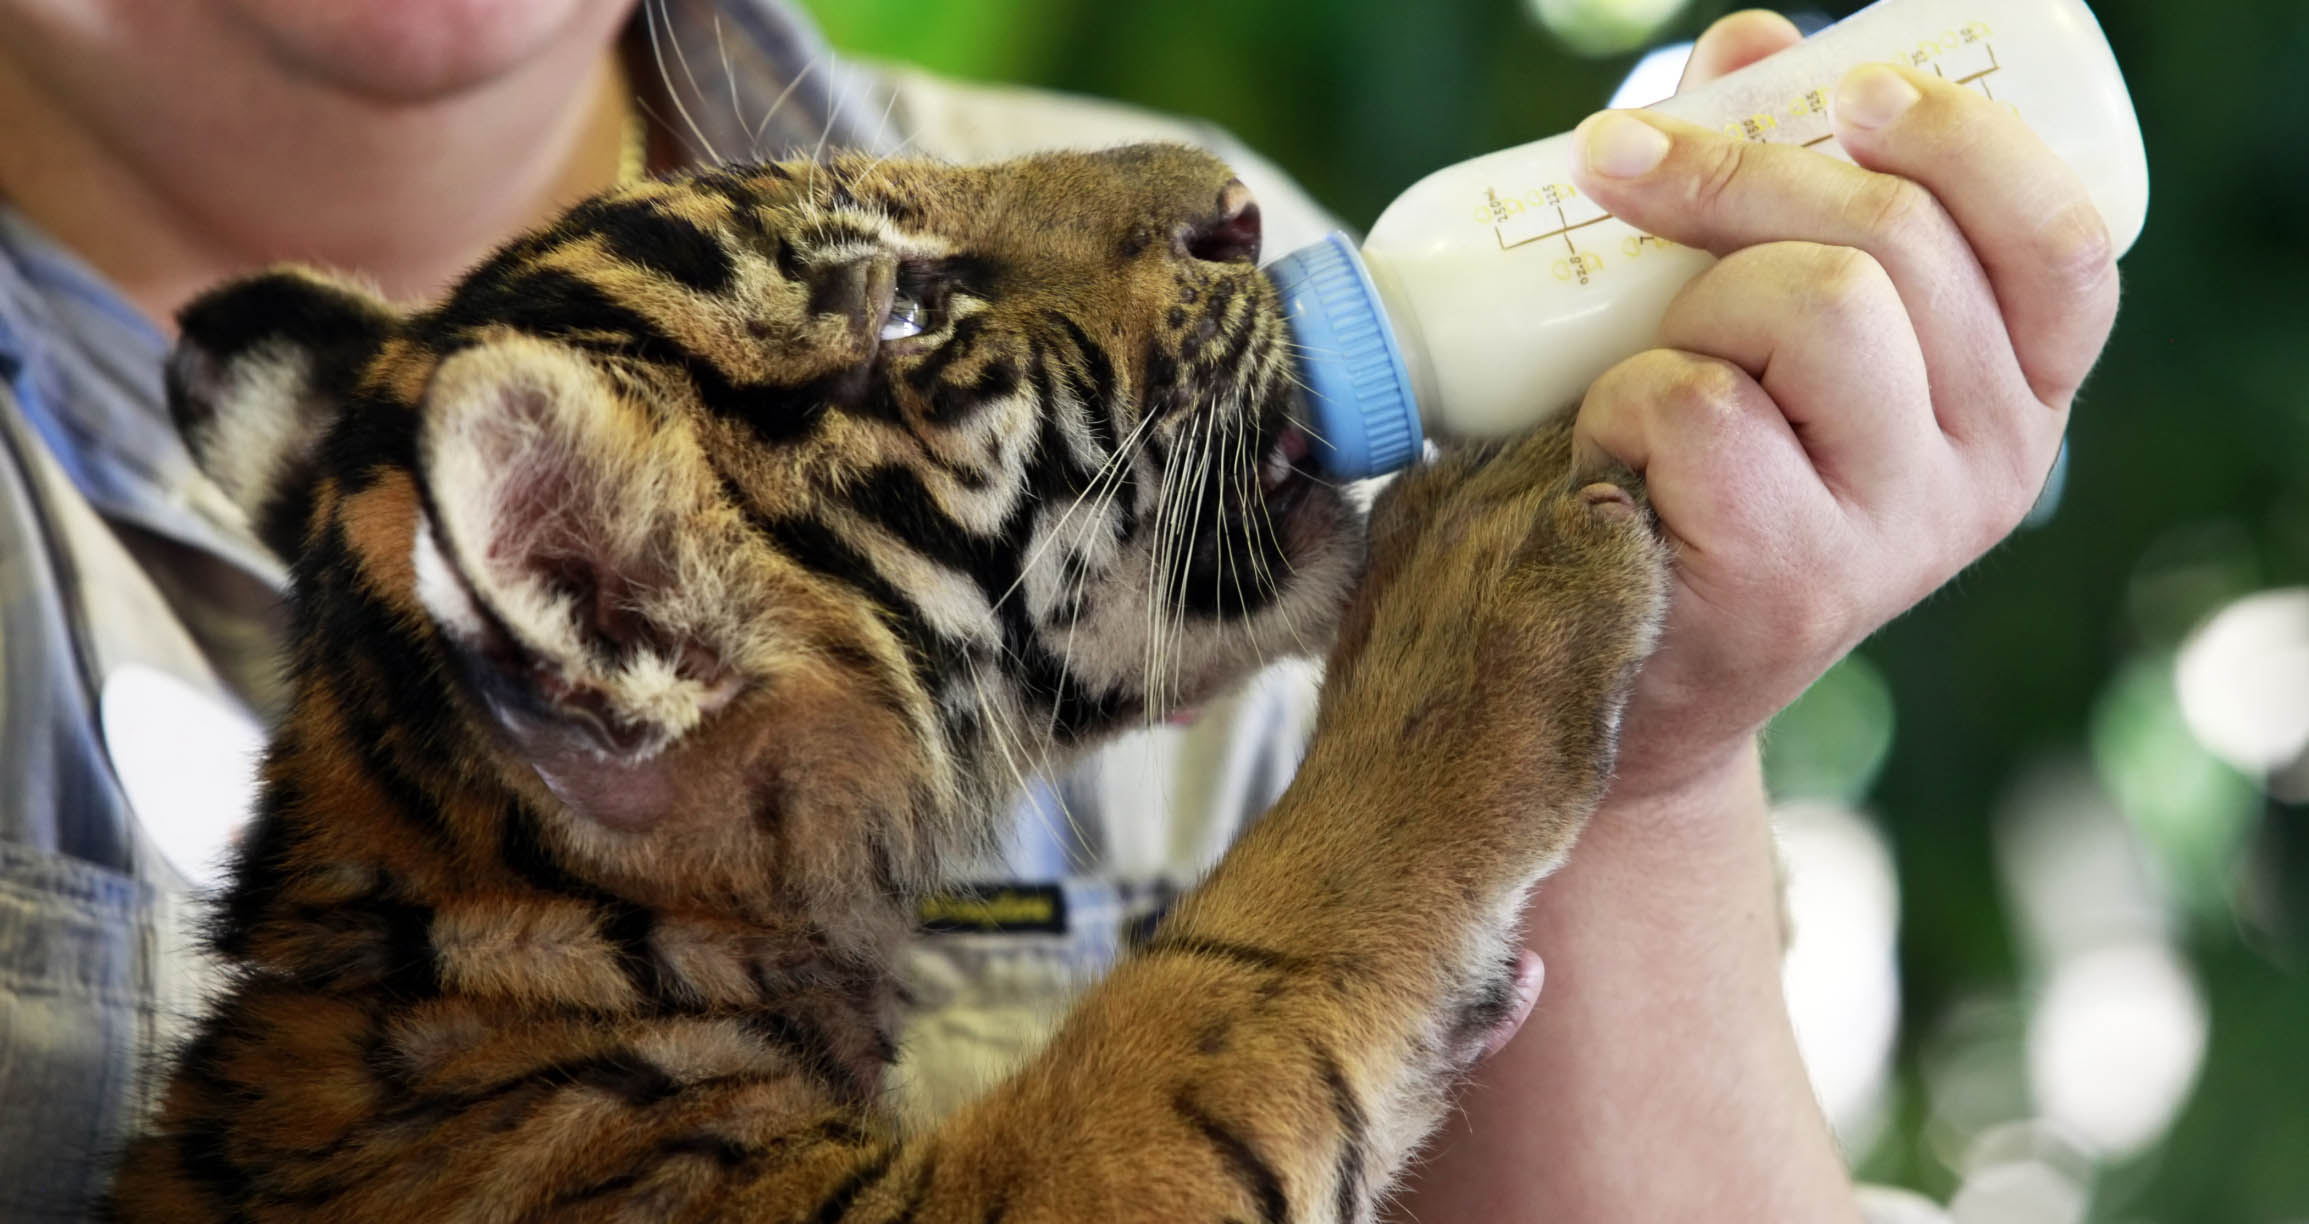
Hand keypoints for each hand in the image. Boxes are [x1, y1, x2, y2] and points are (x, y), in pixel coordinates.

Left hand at [1565, 11, 2120, 799]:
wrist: (1628, 666)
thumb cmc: (1691, 470)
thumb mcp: (1755, 326)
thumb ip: (1772, 189)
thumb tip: (1754, 41)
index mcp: (2014, 390)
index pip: (2060, 243)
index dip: (1966, 143)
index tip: (1853, 88)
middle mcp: (1989, 464)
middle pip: (1895, 246)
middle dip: (1734, 173)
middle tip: (1615, 159)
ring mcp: (1898, 531)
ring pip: (1817, 305)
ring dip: (1690, 302)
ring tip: (1648, 363)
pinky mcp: (1794, 578)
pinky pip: (1700, 406)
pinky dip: (1622, 401)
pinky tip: (1611, 457)